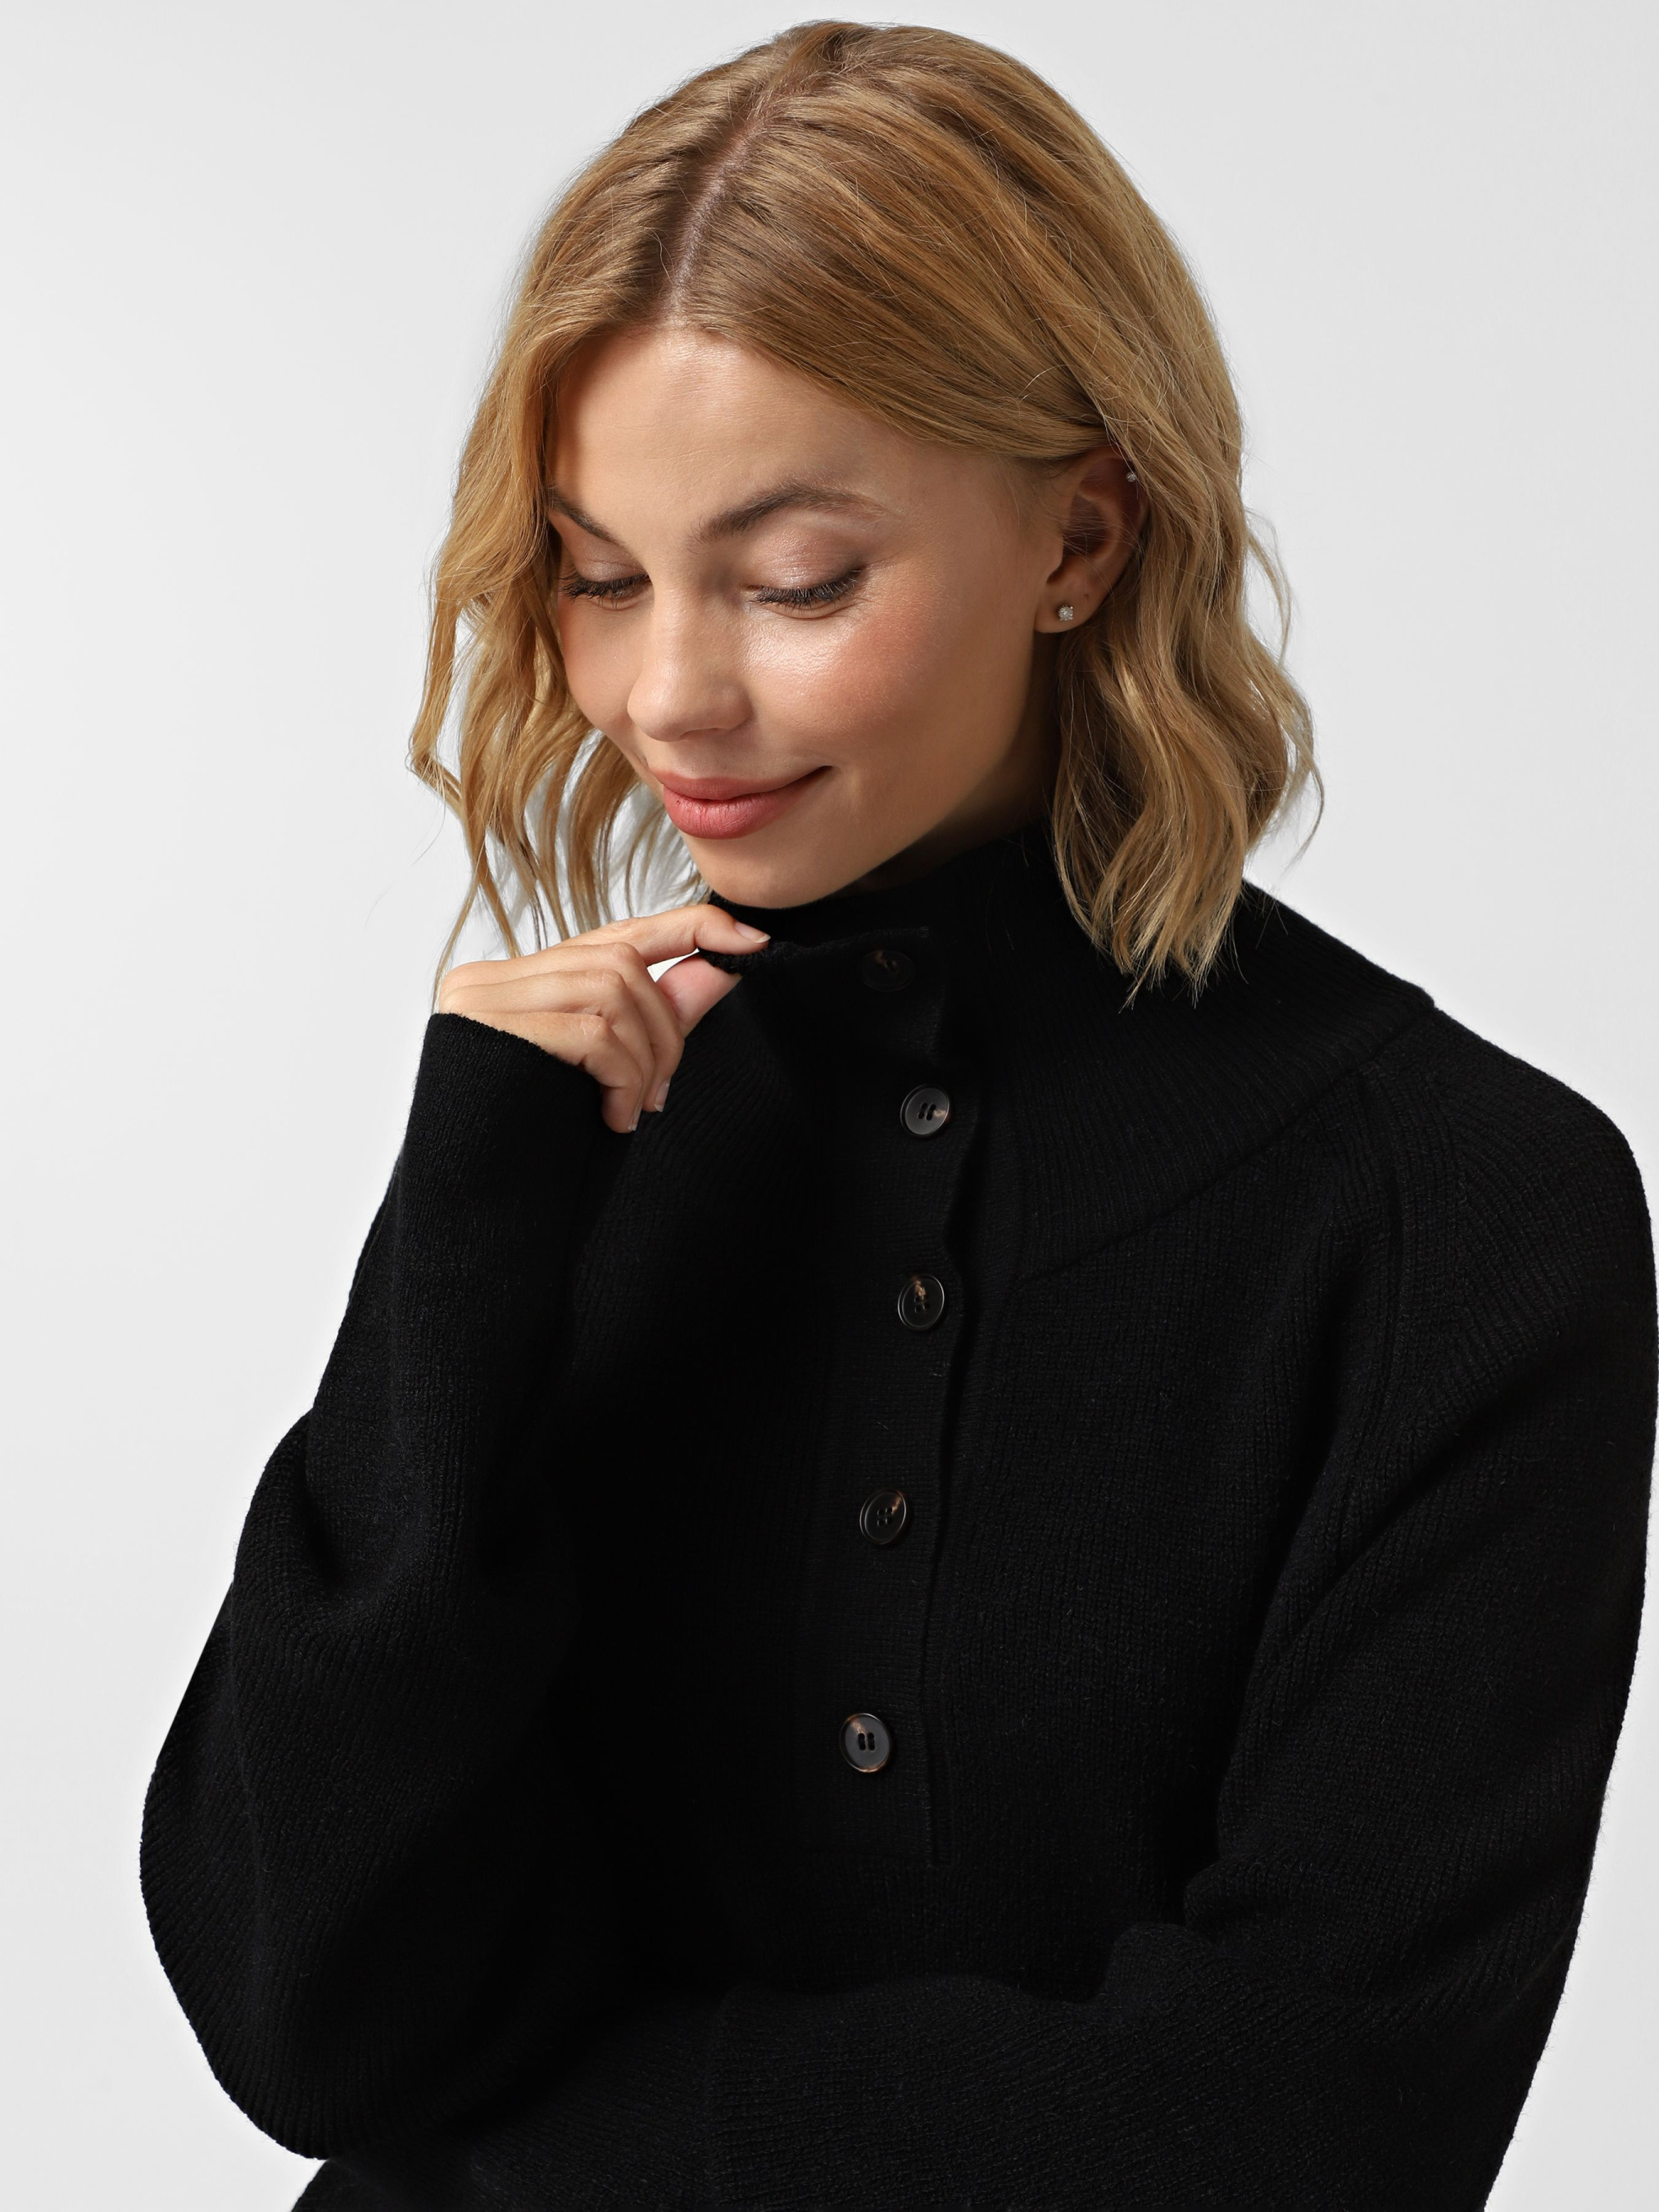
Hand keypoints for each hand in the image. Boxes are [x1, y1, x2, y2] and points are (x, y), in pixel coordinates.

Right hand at [437, 904, 767, 1132]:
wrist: (473, 1211)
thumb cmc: (538, 1146)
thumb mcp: (611, 1073)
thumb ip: (661, 1017)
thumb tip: (723, 969)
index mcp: (522, 982)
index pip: (617, 935)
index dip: (689, 929)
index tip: (749, 941)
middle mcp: (493, 977)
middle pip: (621, 964)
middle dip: (665, 1029)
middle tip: (661, 1095)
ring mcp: (481, 998)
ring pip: (612, 991)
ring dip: (644, 1059)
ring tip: (633, 1112)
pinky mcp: (483, 1027)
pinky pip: (590, 1031)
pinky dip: (621, 1077)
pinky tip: (612, 1118)